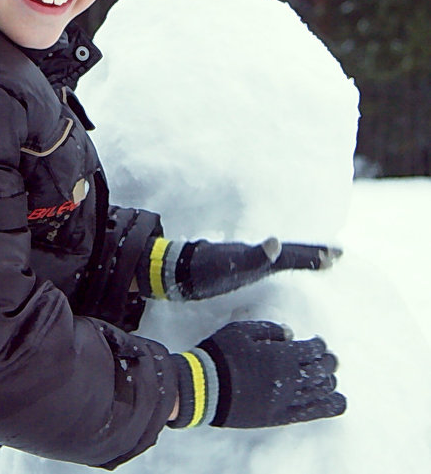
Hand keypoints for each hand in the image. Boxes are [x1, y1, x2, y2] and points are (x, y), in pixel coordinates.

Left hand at [141, 237, 339, 299]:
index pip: (292, 253)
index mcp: (259, 255)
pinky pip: (263, 265)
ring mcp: (244, 262)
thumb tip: (276, 243)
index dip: (314, 254)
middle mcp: (254, 256)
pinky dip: (276, 262)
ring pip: (277, 257)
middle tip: (336, 253)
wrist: (175, 270)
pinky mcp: (234, 269)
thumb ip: (255, 256)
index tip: (338, 253)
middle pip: (289, 253)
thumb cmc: (203, 269)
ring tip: (317, 258)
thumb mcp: (231, 264)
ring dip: (298, 257)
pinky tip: (276, 263)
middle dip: (312, 253)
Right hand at [169, 320, 344, 428]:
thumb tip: (290, 333)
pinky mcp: (282, 416)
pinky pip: (315, 412)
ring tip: (327, 376)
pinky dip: (331, 406)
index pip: (313, 349)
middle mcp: (290, 378)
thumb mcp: (239, 331)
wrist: (204, 388)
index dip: (318, 344)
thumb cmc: (219, 355)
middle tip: (326, 358)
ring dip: (329, 381)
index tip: (316, 342)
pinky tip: (338, 401)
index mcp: (281, 355)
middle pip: (323, 369)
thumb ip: (268, 329)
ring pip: (323, 391)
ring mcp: (288, 399)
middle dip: (328, 361)